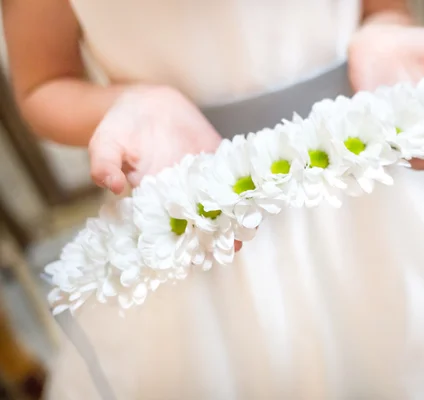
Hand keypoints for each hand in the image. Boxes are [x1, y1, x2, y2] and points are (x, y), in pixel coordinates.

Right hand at [88, 86, 242, 250]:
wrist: (144, 102)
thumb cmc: (120, 127)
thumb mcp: (105, 143)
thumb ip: (105, 164)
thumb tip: (112, 186)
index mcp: (155, 198)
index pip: (170, 227)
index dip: (183, 243)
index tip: (196, 256)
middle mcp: (181, 193)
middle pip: (201, 220)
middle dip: (216, 234)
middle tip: (232, 246)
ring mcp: (201, 176)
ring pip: (221, 200)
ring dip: (235, 213)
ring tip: (249, 227)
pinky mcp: (216, 158)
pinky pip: (232, 173)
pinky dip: (245, 183)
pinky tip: (259, 194)